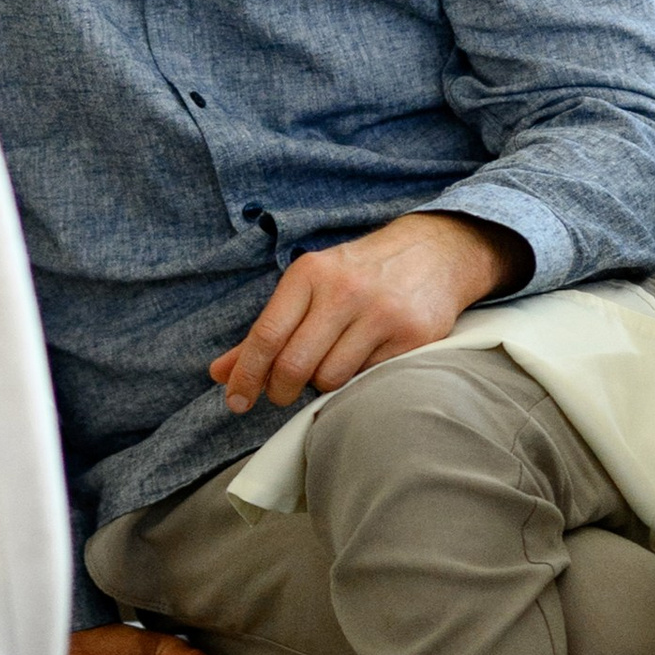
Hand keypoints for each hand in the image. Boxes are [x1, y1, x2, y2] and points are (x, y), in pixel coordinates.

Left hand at [206, 210, 519, 418]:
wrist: (435, 252)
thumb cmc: (359, 274)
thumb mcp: (310, 287)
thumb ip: (266, 331)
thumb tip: (220, 374)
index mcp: (310, 274)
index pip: (267, 334)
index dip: (246, 375)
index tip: (236, 401)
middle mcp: (344, 291)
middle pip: (295, 365)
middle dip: (281, 390)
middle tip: (283, 393)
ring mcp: (381, 313)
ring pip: (331, 378)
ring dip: (322, 384)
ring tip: (331, 364)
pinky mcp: (412, 336)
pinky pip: (368, 379)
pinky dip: (357, 379)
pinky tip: (364, 359)